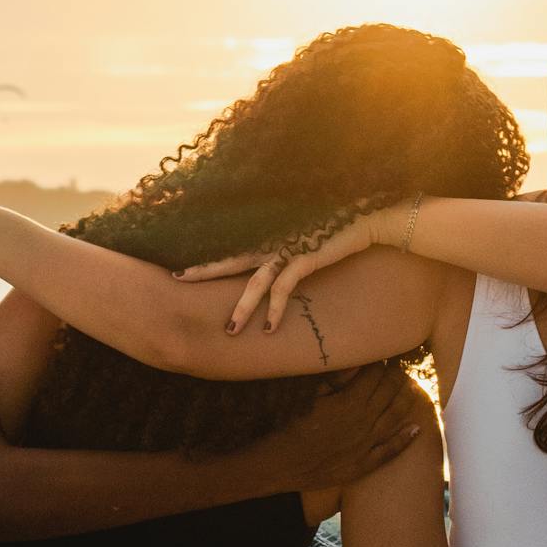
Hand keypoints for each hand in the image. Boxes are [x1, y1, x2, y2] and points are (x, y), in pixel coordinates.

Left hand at [176, 204, 399, 332]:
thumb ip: (293, 244)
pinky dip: (275, 309)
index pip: (234, 247)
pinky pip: (284, 288)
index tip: (184, 264)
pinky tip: (269, 328)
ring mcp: (288, 248)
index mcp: (272, 235)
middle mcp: (274, 240)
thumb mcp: (310, 236)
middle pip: (231, 259)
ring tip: (229, 331)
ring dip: (242, 309)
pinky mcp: (305, 256)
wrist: (368, 215)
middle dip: (204, 272)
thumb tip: (284, 258)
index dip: (210, 256)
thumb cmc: (341, 224)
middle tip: (177, 280)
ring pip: (255, 282)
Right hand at [250, 364, 431, 493]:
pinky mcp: (363, 465)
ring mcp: (365, 445)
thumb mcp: (310, 397)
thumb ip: (336, 380)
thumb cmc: (289, 427)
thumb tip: (357, 362)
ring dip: (407, 401)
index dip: (383, 362)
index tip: (388, 353)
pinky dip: (405, 439)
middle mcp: (363, 422)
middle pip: (389, 393)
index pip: (375, 375)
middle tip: (405, 364)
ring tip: (415, 387)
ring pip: (395, 418)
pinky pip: (390, 451)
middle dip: (398, 376)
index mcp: (349, 402)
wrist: (279, 466)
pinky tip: (417, 428)